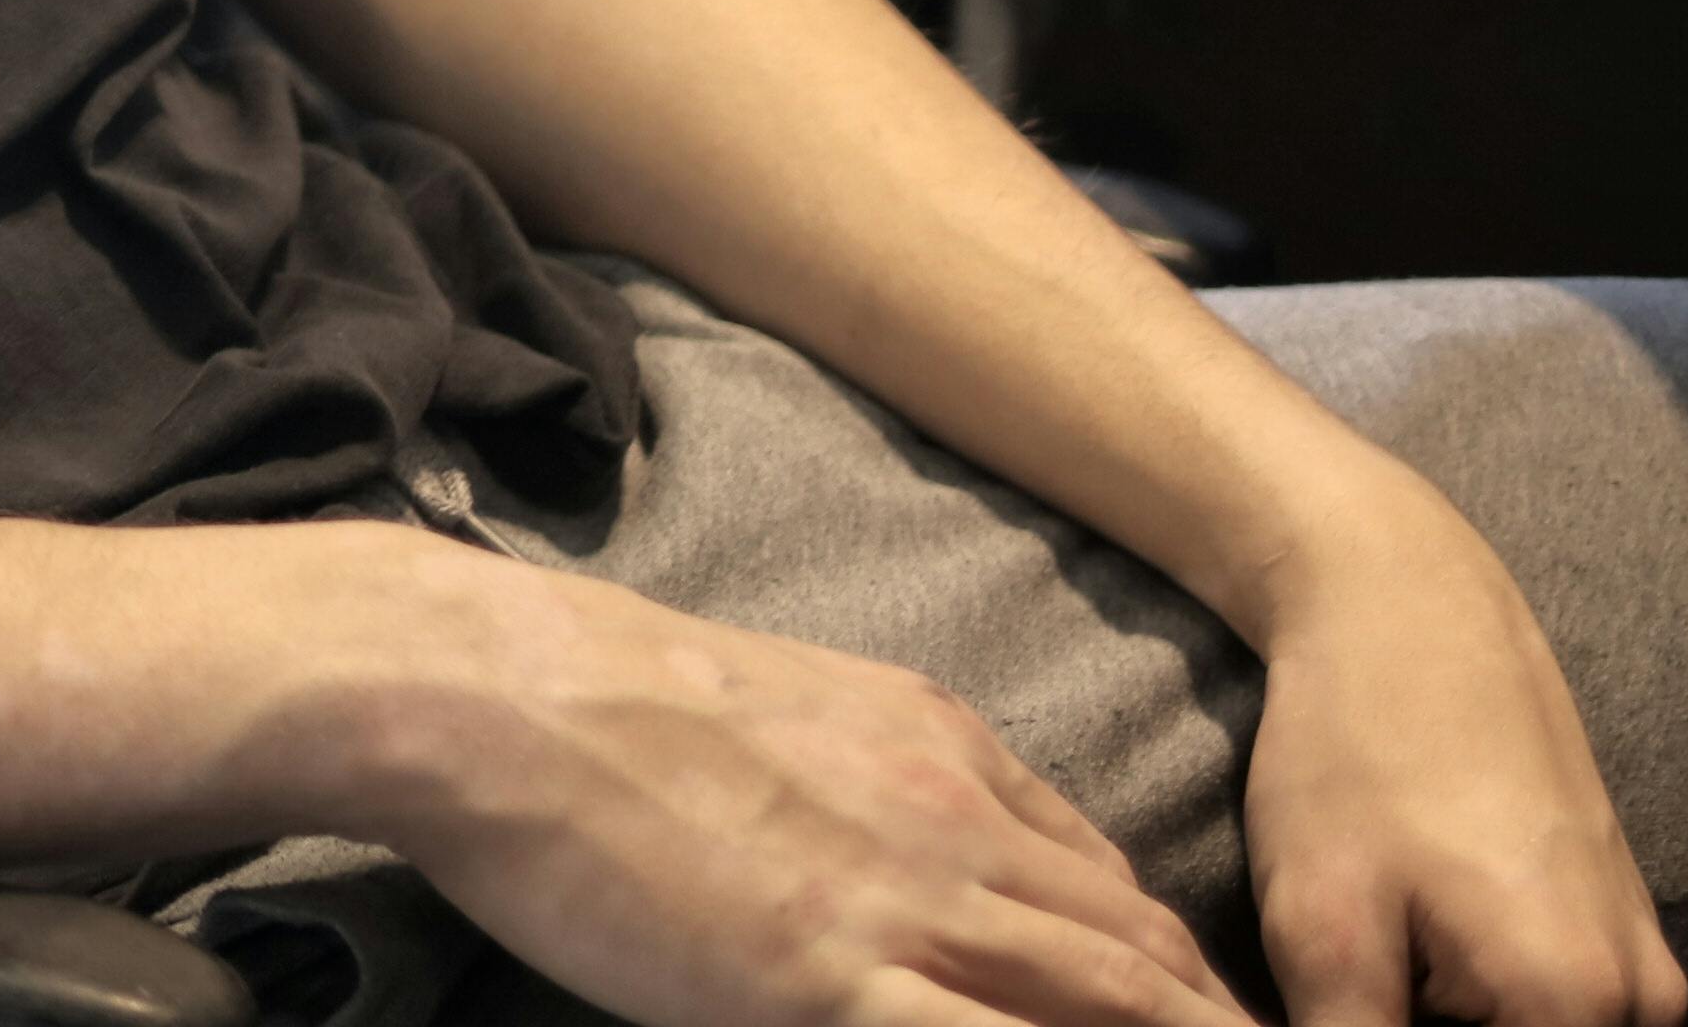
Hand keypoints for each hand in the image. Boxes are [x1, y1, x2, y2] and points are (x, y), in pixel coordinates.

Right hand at [338, 556, 1251, 1026]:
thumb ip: (895, 768)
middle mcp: (958, 828)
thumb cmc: (610, 698)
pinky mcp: (831, 984)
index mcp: (948, 754)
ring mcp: (904, 910)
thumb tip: (960, 839)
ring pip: (1107, 1009)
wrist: (502, 692)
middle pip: (1149, 967)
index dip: (1185, 986)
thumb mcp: (798, 698)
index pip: (1117, 894)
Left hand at [1228, 495, 1675, 1026]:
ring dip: (1456, 1018)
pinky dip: (1486, 999)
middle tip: (1369, 967)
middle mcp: (1644, 999)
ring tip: (1383, 955)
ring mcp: (1646, 959)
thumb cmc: (1357, 756)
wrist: (1410, 609)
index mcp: (1580, 1009)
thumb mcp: (1324, 927)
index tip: (1362, 999)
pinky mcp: (1626, 925)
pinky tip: (1415, 938)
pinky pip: (1563, 1007)